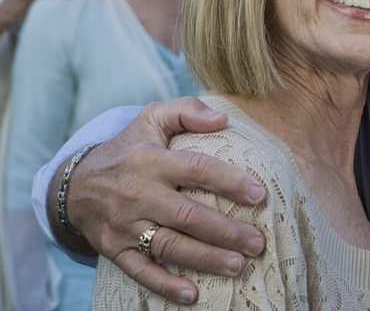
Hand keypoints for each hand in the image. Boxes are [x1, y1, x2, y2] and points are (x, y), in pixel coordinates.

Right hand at [49, 97, 266, 304]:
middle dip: (226, 231)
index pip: (197, 169)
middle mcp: (138, 193)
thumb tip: (222, 119)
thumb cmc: (129, 148)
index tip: (260, 195)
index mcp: (152, 160)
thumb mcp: (153, 118)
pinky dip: (165, 285)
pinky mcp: (114, 249)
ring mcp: (125, 224)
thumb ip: (187, 112)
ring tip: (239, 265)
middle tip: (257, 242)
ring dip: (205, 258)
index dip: (230, 182)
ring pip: (169, 245)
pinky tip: (193, 294)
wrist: (74, 184)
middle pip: (188, 215)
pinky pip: (140, 271)